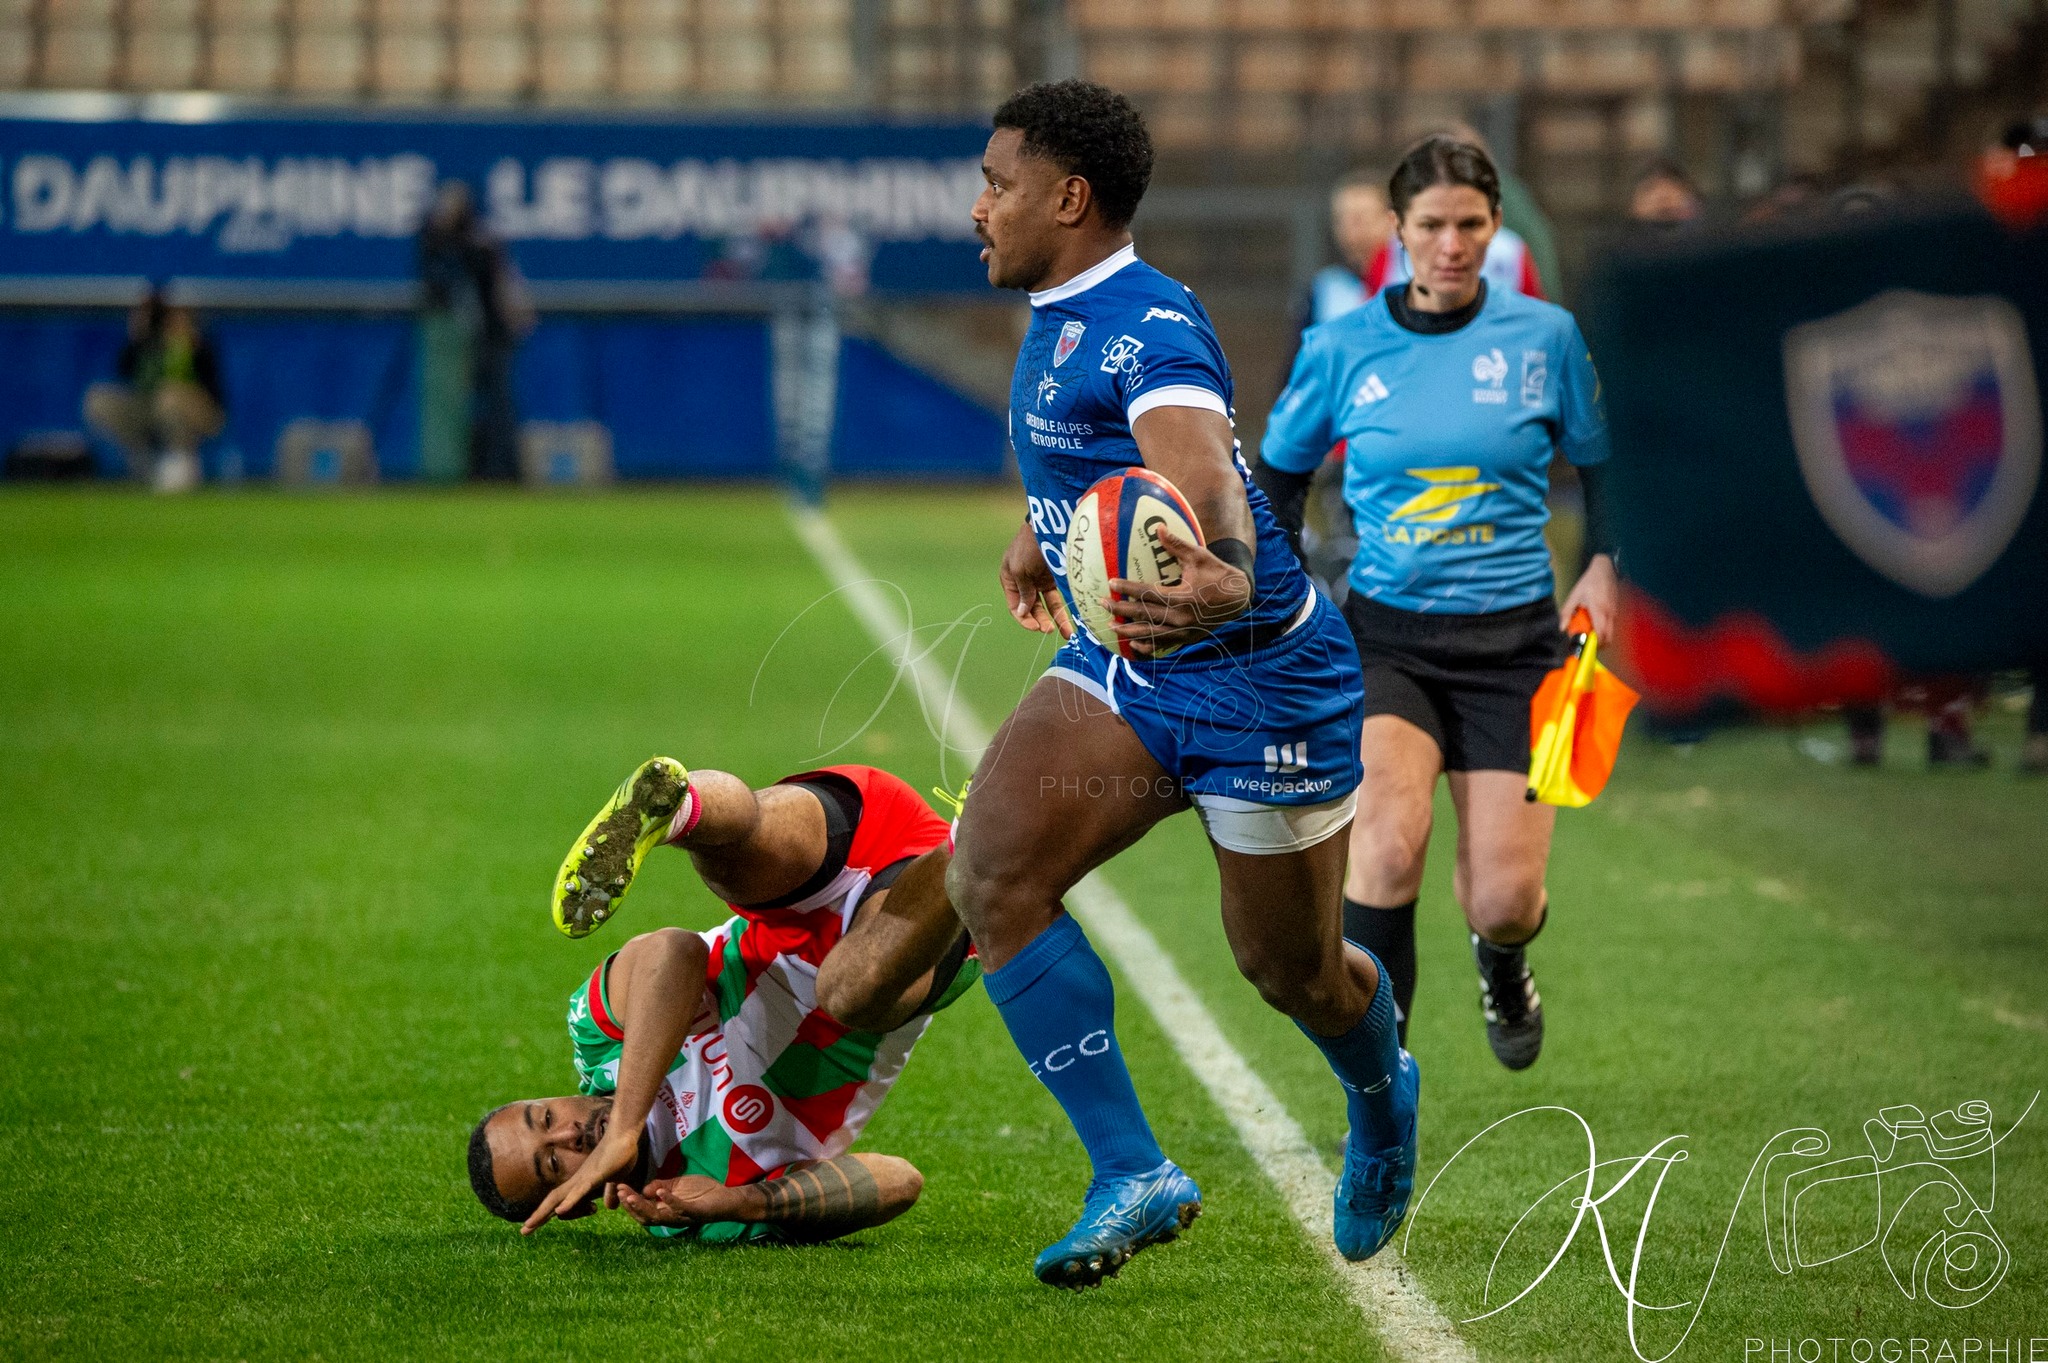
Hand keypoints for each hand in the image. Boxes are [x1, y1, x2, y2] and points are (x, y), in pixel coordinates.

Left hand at [520, 1131, 639, 1234]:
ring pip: (560, 1197)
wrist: (624, 1133)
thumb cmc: (620, 1154)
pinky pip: (580, 1191)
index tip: (532, 1226)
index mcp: (581, 1183)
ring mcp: (585, 1177)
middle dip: (538, 1216)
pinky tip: (560, 1212)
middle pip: (553, 1200)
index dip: (546, 1213)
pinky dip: (568, 1202)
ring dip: (544, 1212)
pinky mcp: (595, 1175)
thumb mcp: (616, 1179)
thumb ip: (609, 1192)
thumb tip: (609, 1207)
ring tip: (529, 1225)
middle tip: (523, 1232)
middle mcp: (578, 1180)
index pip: (559, 1200)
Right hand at [612, 1176, 737, 1228]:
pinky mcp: (696, 1212)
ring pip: (658, 1217)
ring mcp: (683, 1216)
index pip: (642, 1209)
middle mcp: (671, 1217)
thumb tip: (644, 1189)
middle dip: (631, 1205)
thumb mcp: (677, 1185)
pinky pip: (680, 1209)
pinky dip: (670, 1201)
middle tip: (620, 1192)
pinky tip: (661, 1191)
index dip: (629, 1200)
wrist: (728, 1197)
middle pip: (645, 1216)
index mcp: (666, 1211)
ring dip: (643, 1206)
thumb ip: (661, 1186)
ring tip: (631, 1195)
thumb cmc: (703, 1192)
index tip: (618, 1187)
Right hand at [999, 521, 1073, 637]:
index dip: (1025, 619)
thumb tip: (1023, 613)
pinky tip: (1070, 621)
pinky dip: (1063, 609)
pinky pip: (1058, 597)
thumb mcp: (1020, 570)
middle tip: (1051, 630)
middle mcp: (1024, 583)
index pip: (1015, 607)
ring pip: (1047, 605)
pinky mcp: (1055, 577)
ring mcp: (1040, 580)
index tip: (1036, 628)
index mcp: (1010, 580)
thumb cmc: (1029, 546)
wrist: (1049, 525)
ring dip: (1055, 619)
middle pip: (1032, 608)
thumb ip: (1024, 593)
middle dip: (1041, 620)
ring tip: (1066, 633)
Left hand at [1106, 526, 1251, 655]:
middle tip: (1102, 604)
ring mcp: (1184, 631)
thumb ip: (1177, 545)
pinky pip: (1164, 644)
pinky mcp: (1188, 638)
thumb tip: (1158, 527)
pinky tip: (1135, 644)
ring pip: (1151, 633)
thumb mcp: (1199, 556)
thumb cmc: (1218, 574)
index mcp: (1182, 596)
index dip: (1128, 588)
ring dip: (1129, 631)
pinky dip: (1149, 645)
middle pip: (1144, 614)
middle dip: (1121, 610)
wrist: (1240, 598)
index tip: (1111, 583)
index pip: (1148, 592)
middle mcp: (1181, 617)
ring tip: (1112, 627)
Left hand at [1560, 554, 1618, 640]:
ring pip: (1612, 632)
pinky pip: (1612, 625)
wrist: (1604, 570)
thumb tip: (1562, 628)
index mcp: (1598, 610)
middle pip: (1609, 637)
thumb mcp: (1574, 596)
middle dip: (1600, 644)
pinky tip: (1595, 622)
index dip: (1595, 644)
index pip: (1601, 634)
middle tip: (1589, 644)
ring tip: (1590, 632)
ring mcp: (1614, 612)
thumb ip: (1567, 613)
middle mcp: (1609, 612)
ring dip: (1602, 636)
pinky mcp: (1616, 610)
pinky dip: (1605, 628)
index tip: (1587, 647)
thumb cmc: (1589, 582)